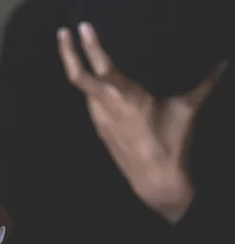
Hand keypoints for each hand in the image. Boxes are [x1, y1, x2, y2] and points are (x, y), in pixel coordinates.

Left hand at [57, 22, 226, 222]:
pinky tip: (95, 84)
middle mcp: (106, 105)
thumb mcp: (187, 109)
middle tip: (62, 32)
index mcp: (125, 95)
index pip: (101, 64)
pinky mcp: (100, 130)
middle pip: (77, 76)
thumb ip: (204, 83)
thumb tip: (224, 64)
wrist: (155, 179)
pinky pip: (90, 104)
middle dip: (68, 52)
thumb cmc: (171, 143)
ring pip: (83, 90)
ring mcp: (99, 119)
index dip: (89, 45)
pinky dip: (90, 89)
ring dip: (79, 69)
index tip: (81, 27)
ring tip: (75, 53)